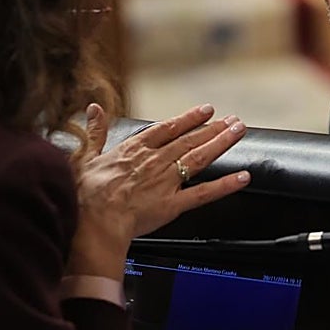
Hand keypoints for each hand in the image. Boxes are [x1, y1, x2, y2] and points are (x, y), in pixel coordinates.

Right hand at [65, 103, 248, 278]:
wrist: (93, 220)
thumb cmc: (86, 193)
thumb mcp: (86, 156)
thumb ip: (96, 132)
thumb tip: (93, 109)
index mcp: (136, 149)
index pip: (169, 128)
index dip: (189, 119)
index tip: (206, 110)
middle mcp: (156, 160)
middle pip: (190, 140)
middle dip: (214, 128)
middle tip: (234, 119)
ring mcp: (166, 181)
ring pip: (200, 158)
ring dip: (222, 143)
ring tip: (239, 132)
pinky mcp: (173, 204)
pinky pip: (203, 193)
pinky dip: (225, 185)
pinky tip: (242, 178)